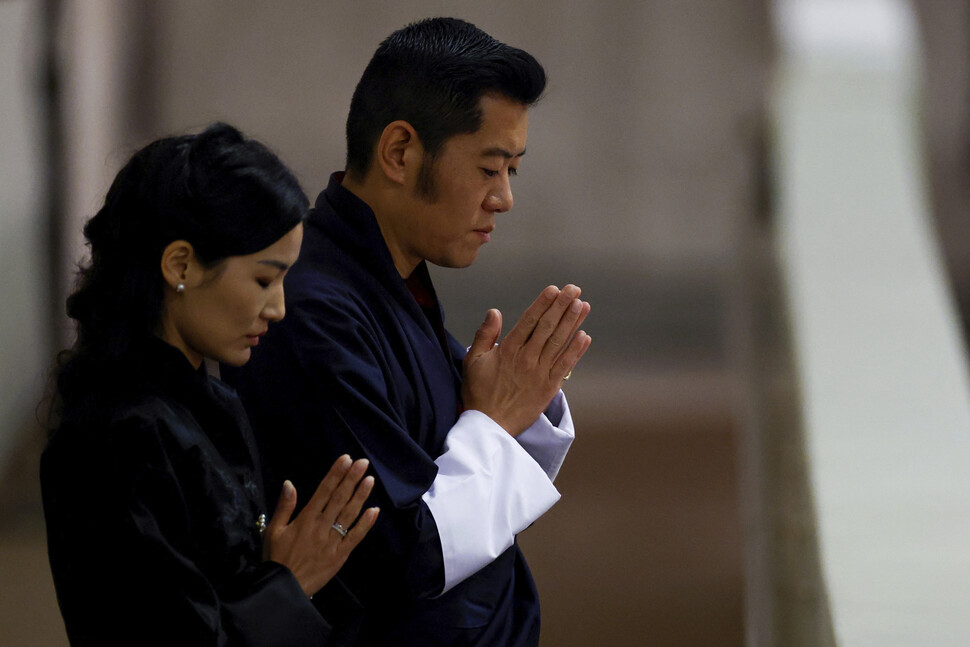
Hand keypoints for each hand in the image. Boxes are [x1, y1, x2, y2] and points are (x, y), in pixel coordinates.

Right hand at [263, 455, 378, 596]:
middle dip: (352, 479)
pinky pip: (355, 537)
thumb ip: (284, 506)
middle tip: (363, 462)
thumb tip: (289, 482)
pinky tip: (375, 510)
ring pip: (349, 514)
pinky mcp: (340, 555)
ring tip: (370, 480)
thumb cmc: (276, 558)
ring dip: (361, 496)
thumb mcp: (273, 531)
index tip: (346, 459)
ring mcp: (333, 540)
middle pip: (339, 498)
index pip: (324, 490)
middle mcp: (321, 526)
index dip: (336, 473)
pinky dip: (365, 524)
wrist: (283, 589)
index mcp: (305, 518)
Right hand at [462, 284, 591, 435]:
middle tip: (573, 290)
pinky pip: (565, 366)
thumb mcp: (473, 360)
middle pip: (548, 327)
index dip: (543, 303)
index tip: (554, 289)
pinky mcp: (549, 388)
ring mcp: (540, 373)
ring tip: (583, 305)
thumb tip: (494, 311)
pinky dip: (576, 351)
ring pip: (559, 343)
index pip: (529, 321)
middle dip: (562, 306)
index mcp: (508, 350)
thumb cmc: (478, 393)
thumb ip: (485, 334)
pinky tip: (585, 336)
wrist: (489, 426)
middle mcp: (526, 359)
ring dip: (573, 322)